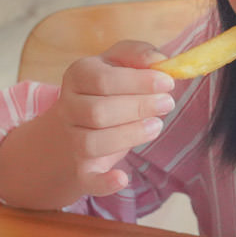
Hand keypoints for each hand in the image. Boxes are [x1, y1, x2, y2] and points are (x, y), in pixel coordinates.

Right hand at [52, 40, 175, 197]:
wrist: (75, 124)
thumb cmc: (107, 88)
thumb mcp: (119, 62)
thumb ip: (138, 54)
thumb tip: (159, 61)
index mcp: (78, 75)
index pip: (103, 80)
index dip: (138, 82)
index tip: (167, 83)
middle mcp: (68, 107)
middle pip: (98, 112)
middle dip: (138, 108)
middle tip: (167, 104)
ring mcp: (72, 139)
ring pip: (92, 142)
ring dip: (129, 135)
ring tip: (156, 126)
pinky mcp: (81, 169)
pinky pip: (87, 179)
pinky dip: (104, 182)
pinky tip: (122, 178)